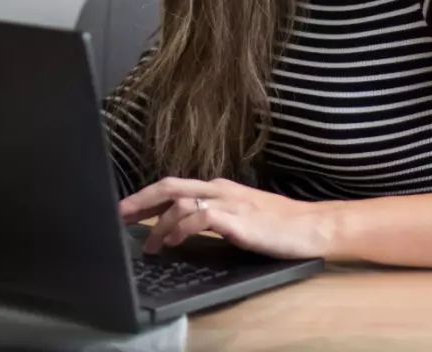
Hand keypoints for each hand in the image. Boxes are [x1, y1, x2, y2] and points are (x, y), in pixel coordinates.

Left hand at [118, 177, 336, 259]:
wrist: (312, 226)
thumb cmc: (279, 225)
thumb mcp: (239, 217)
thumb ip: (213, 218)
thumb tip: (182, 229)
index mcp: (218, 188)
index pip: (174, 187)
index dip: (146, 197)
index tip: (125, 211)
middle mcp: (219, 189)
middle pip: (169, 186)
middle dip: (140, 201)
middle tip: (118, 217)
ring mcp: (229, 202)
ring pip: (180, 202)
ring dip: (159, 224)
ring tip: (149, 245)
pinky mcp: (238, 219)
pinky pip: (201, 218)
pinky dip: (182, 229)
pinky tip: (173, 242)